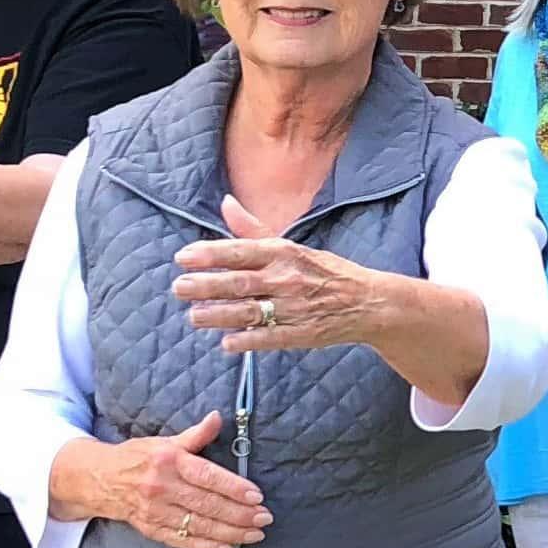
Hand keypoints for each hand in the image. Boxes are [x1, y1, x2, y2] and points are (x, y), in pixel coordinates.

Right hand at [92, 410, 266, 547]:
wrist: (99, 480)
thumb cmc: (137, 458)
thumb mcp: (165, 441)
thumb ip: (195, 435)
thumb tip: (218, 418)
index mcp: (168, 461)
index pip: (207, 476)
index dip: (234, 488)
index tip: (256, 495)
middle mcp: (162, 487)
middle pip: (207, 504)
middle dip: (240, 513)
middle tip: (265, 517)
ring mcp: (156, 511)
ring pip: (199, 525)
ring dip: (231, 532)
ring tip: (255, 534)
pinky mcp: (152, 529)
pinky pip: (184, 541)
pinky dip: (208, 547)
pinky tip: (229, 547)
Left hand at [172, 193, 391, 352]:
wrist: (368, 302)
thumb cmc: (325, 271)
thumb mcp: (292, 245)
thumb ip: (254, 230)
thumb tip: (226, 203)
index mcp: (283, 253)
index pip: (240, 251)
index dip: (209, 254)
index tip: (183, 258)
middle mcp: (286, 278)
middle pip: (239, 282)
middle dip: (206, 286)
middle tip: (179, 288)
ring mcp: (293, 308)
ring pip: (249, 312)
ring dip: (219, 315)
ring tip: (194, 316)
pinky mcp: (301, 333)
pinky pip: (270, 338)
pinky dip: (248, 341)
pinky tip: (226, 343)